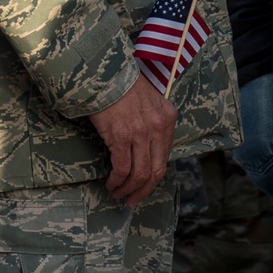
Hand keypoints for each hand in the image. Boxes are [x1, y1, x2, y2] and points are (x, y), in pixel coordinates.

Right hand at [89, 73, 177, 205]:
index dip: (154, 177)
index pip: (165, 157)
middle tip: (132, 200)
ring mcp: (141, 132)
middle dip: (144, 190)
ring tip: (118, 193)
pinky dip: (117, 180)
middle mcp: (158, 127)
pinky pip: (122, 168)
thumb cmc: (122, 85)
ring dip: (128, 189)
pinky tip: (111, 183)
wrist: (104, 72)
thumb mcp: (149, 100)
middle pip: (156, 171)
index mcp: (168, 118)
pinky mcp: (121, 136)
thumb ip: (153, 122)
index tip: (144, 186)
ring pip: (140, 173)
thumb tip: (146, 149)